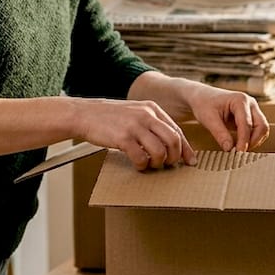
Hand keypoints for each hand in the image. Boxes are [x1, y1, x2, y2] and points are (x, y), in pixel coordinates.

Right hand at [71, 98, 194, 170]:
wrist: (84, 114)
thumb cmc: (110, 117)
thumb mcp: (135, 112)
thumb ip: (152, 124)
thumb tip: (171, 143)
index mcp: (152, 108)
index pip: (177, 130)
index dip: (185, 148)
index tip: (190, 161)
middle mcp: (146, 115)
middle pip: (173, 141)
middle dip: (174, 158)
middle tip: (167, 165)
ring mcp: (135, 126)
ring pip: (160, 151)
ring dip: (158, 163)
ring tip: (150, 165)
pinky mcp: (123, 137)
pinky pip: (141, 157)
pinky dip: (142, 165)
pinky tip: (137, 164)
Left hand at [181, 82, 269, 152]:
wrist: (202, 96)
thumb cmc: (204, 103)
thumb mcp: (208, 118)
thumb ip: (219, 133)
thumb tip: (229, 149)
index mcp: (240, 100)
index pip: (247, 124)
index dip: (244, 140)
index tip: (238, 153)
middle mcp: (250, 103)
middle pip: (262, 126)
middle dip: (253, 141)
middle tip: (240, 152)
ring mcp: (252, 110)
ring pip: (262, 129)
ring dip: (254, 141)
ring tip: (239, 149)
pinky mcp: (251, 116)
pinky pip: (257, 130)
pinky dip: (251, 139)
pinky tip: (239, 145)